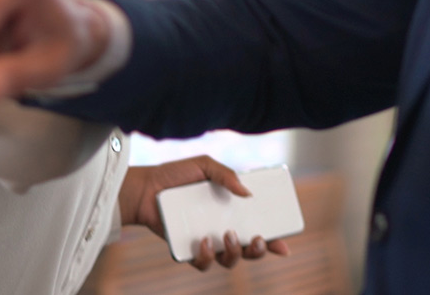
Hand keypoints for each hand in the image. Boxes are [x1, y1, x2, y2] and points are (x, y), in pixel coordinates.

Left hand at [119, 156, 290, 271]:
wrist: (145, 188)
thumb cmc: (175, 175)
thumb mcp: (204, 165)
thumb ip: (226, 174)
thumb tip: (248, 193)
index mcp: (231, 211)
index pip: (258, 228)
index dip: (274, 240)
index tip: (285, 246)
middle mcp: (222, 229)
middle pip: (249, 250)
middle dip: (259, 250)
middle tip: (257, 238)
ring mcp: (207, 242)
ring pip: (230, 261)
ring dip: (236, 254)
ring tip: (228, 236)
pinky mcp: (189, 251)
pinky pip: (203, 264)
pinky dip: (208, 257)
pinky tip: (205, 242)